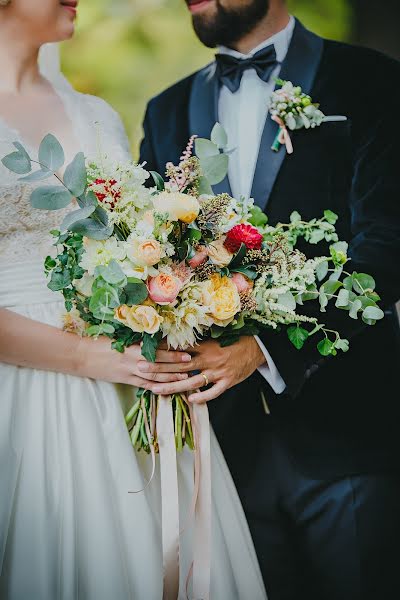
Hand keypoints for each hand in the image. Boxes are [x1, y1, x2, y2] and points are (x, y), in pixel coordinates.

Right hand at [77, 336, 191, 387]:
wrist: (82, 355)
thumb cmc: (99, 343)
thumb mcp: (119, 338)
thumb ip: (135, 339)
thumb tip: (153, 338)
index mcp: (133, 344)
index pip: (157, 346)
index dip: (172, 348)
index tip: (185, 346)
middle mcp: (134, 357)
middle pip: (160, 361)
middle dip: (176, 362)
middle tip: (191, 361)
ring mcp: (130, 370)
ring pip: (155, 375)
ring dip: (171, 376)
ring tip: (184, 377)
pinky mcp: (125, 380)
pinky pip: (143, 385)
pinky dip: (156, 387)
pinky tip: (166, 389)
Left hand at [137, 337, 265, 402]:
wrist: (257, 347)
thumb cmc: (233, 342)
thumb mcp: (214, 339)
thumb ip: (196, 344)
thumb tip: (173, 344)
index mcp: (204, 346)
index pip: (178, 348)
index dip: (160, 350)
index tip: (144, 350)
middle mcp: (208, 358)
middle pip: (179, 364)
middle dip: (158, 367)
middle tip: (140, 367)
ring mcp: (218, 371)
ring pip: (192, 381)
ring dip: (173, 385)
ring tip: (155, 389)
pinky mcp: (228, 381)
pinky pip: (214, 391)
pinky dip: (203, 396)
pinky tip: (189, 400)